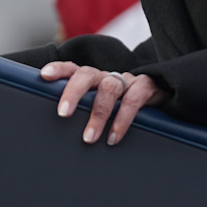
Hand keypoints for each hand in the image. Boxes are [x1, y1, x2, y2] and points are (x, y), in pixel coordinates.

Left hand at [39, 62, 164, 145]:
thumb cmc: (123, 107)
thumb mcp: (101, 106)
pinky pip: (133, 100)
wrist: (162, 96)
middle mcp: (107, 76)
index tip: (44, 76)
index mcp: (93, 78)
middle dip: (73, 92)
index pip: (73, 68)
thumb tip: (56, 133)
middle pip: (87, 74)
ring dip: (98, 114)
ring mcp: (127, 80)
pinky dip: (122, 120)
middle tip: (63, 114)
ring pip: (109, 88)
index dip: (59, 69)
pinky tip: (113, 137)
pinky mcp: (147, 87)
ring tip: (89, 138)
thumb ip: (85, 111)